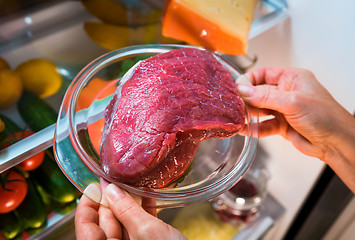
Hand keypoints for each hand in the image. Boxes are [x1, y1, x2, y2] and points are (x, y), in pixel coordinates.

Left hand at [75, 183, 185, 239]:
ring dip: (128, 203)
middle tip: (116, 180)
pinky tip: (148, 198)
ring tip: (133, 186)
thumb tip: (110, 190)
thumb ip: (126, 210)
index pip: (86, 228)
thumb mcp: (146, 231)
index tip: (95, 186)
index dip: (88, 205)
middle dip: (110, 200)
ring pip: (123, 223)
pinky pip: (138, 227)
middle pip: (105, 224)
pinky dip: (142, 212)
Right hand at [238, 67, 354, 191]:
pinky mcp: (281, 125)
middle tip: (233, 105)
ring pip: (259, 110)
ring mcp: (283, 109)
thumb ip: (265, 97)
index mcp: (291, 78)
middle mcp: (286, 92)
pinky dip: (253, 128)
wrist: (336, 143)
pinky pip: (263, 125)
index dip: (248, 81)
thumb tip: (243, 90)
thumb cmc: (325, 116)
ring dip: (248, 115)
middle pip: (258, 92)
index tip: (236, 89)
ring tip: (236, 118)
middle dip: (246, 99)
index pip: (263, 74)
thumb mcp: (293, 102)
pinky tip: (245, 130)